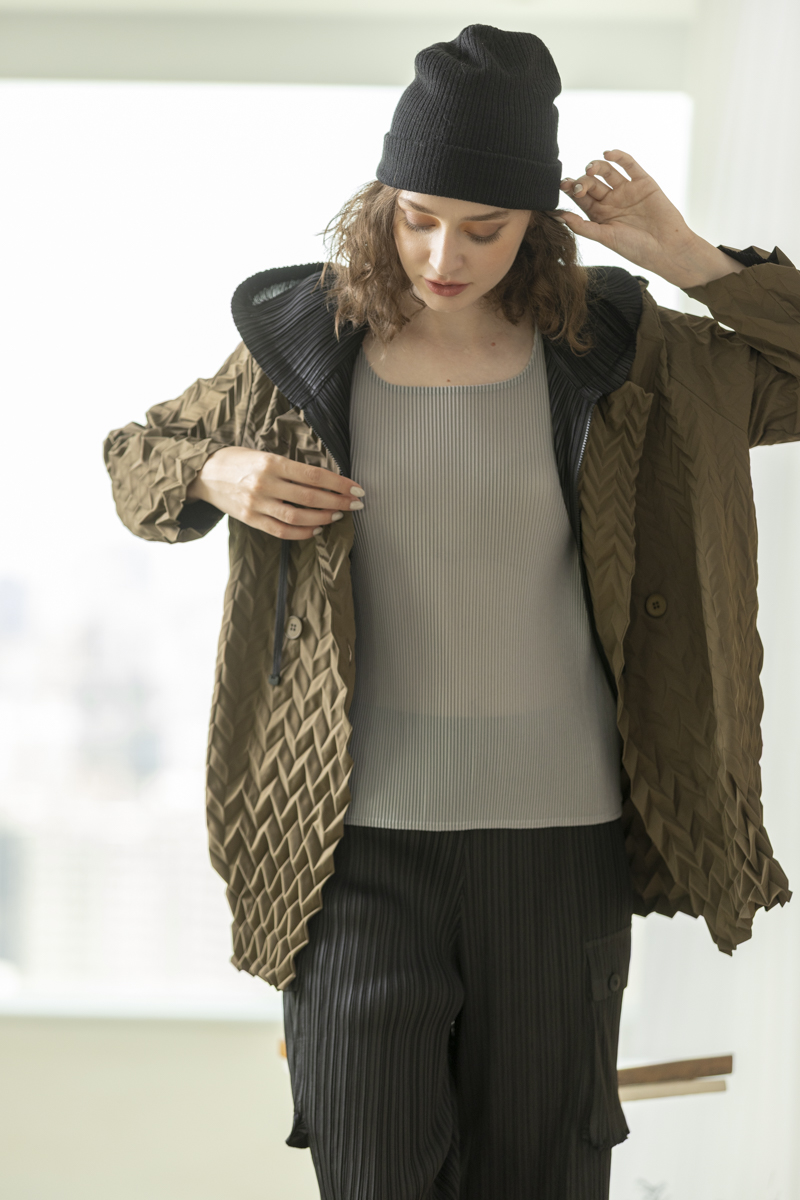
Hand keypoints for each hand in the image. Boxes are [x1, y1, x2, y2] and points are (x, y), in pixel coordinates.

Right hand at [186, 446, 365, 538]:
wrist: (203, 473)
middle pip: (310, 497)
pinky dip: (301, 533)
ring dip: (322, 518)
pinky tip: (315, 529)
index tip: (356, 488)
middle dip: (337, 502)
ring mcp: (257, 504)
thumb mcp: (264, 454)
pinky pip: (281, 531)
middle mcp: (265, 483)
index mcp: (272, 462)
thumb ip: (290, 468)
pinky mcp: (250, 519)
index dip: (339, 483)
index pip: (314, 475)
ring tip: (336, 515)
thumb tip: (324, 479)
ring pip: (298, 517)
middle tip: (354, 504)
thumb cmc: (238, 460)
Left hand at [557, 150, 744, 289]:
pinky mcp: (643, 182)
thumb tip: (559, 216)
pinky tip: (608, 154)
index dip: (571, 190)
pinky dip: (619, 157)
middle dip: (582, 181)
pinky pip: (629, 165)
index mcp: (599, 215)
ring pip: (607, 172)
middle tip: (578, 186)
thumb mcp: (606, 238)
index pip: (581, 198)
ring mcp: (627, 190)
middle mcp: (611, 201)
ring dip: (596, 167)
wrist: (667, 248)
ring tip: (591, 169)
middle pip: (591, 184)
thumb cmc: (636, 248)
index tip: (563, 186)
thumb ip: (583, 227)